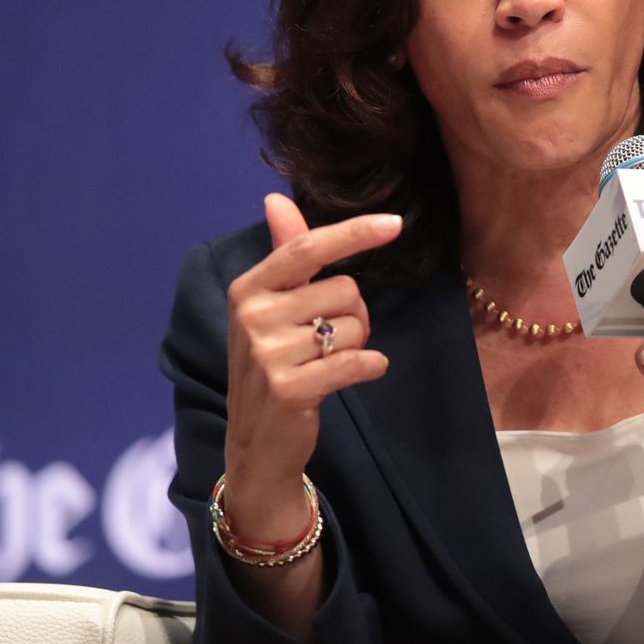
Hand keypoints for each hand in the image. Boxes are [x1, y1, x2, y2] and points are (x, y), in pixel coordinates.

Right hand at [221, 194, 400, 536]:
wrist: (257, 444)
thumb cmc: (273, 367)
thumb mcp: (270, 310)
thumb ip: (284, 254)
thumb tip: (275, 199)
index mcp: (248, 289)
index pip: (307, 248)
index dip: (354, 233)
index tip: (395, 223)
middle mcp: (252, 316)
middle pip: (344, 290)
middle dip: (354, 314)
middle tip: (330, 340)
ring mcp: (268, 354)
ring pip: (354, 326)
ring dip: (357, 344)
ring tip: (328, 363)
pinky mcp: (290, 388)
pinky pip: (356, 361)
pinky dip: (368, 366)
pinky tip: (358, 373)